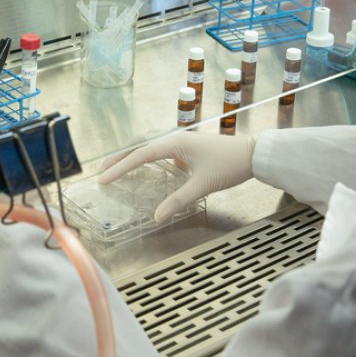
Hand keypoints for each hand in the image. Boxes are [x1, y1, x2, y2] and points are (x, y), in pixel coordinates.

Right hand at [98, 133, 255, 222]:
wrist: (254, 154)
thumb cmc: (229, 165)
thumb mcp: (202, 185)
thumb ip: (178, 201)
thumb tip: (157, 217)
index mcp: (174, 144)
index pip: (139, 156)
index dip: (119, 168)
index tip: (103, 179)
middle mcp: (175, 139)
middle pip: (139, 149)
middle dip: (119, 160)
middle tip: (101, 173)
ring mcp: (182, 143)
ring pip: (149, 150)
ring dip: (132, 159)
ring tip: (116, 170)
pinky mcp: (189, 149)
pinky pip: (160, 153)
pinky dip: (146, 161)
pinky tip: (145, 171)